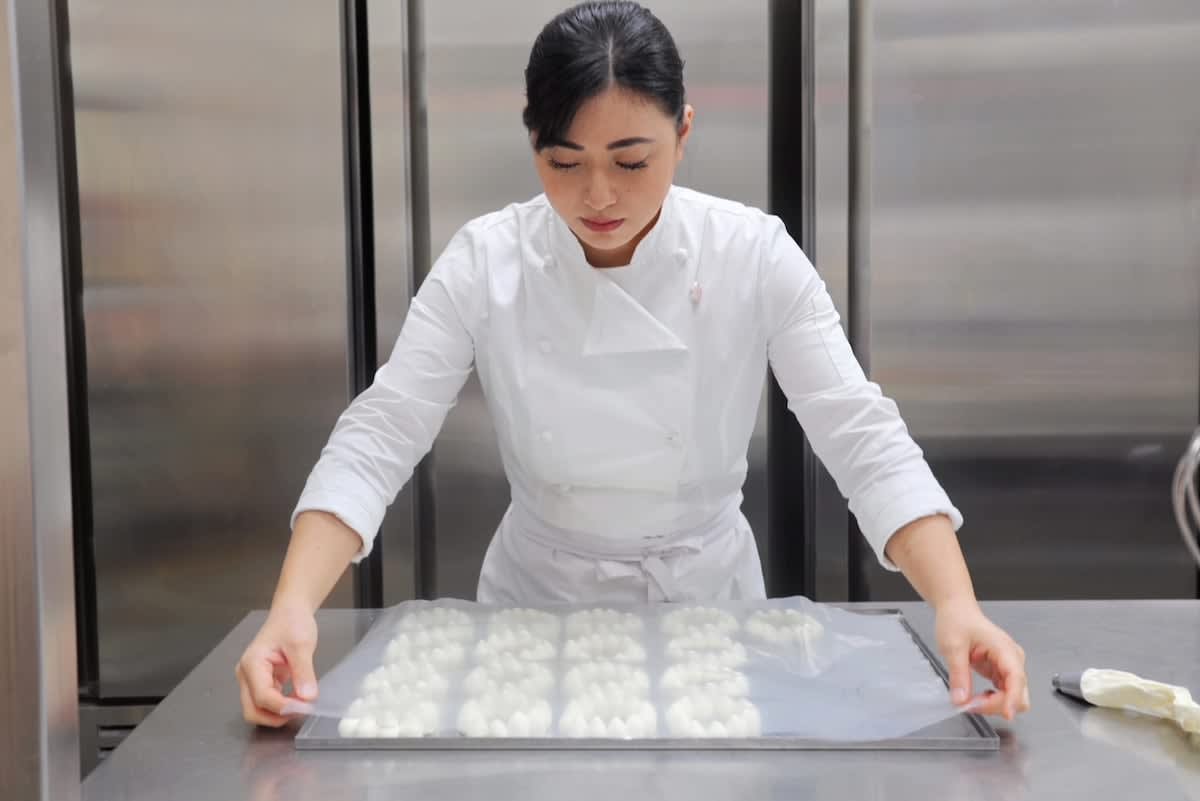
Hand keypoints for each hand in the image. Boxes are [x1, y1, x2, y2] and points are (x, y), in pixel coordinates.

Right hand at [236, 602, 318, 726]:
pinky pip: (267, 702)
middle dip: (275, 717)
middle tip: (301, 711)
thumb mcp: (301, 645)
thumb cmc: (292, 622)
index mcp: (252, 663)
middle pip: (252, 710)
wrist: (291, 612)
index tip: (305, 707)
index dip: (283, 707)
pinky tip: (298, 699)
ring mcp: (252, 679)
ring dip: (278, 713)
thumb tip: (307, 698)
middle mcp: (246, 674)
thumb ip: (304, 672)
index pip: (262, 697)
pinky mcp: (262, 682)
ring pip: (258, 709)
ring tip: (302, 705)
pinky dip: (281, 706)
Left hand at [936, 599, 1029, 719]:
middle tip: (971, 704)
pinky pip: (1003, 694)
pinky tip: (975, 696)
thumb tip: (961, 700)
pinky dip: (991, 700)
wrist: (957, 610)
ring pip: (1012, 698)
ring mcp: (1008, 667)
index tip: (1007, 714)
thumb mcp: (953, 646)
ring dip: (993, 704)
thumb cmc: (958, 620)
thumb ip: (958, 675)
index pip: (1017, 679)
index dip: (1013, 699)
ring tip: (970, 699)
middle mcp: (1013, 659)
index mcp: (1005, 649)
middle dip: (999, 705)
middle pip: (1019, 694)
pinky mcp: (1001, 672)